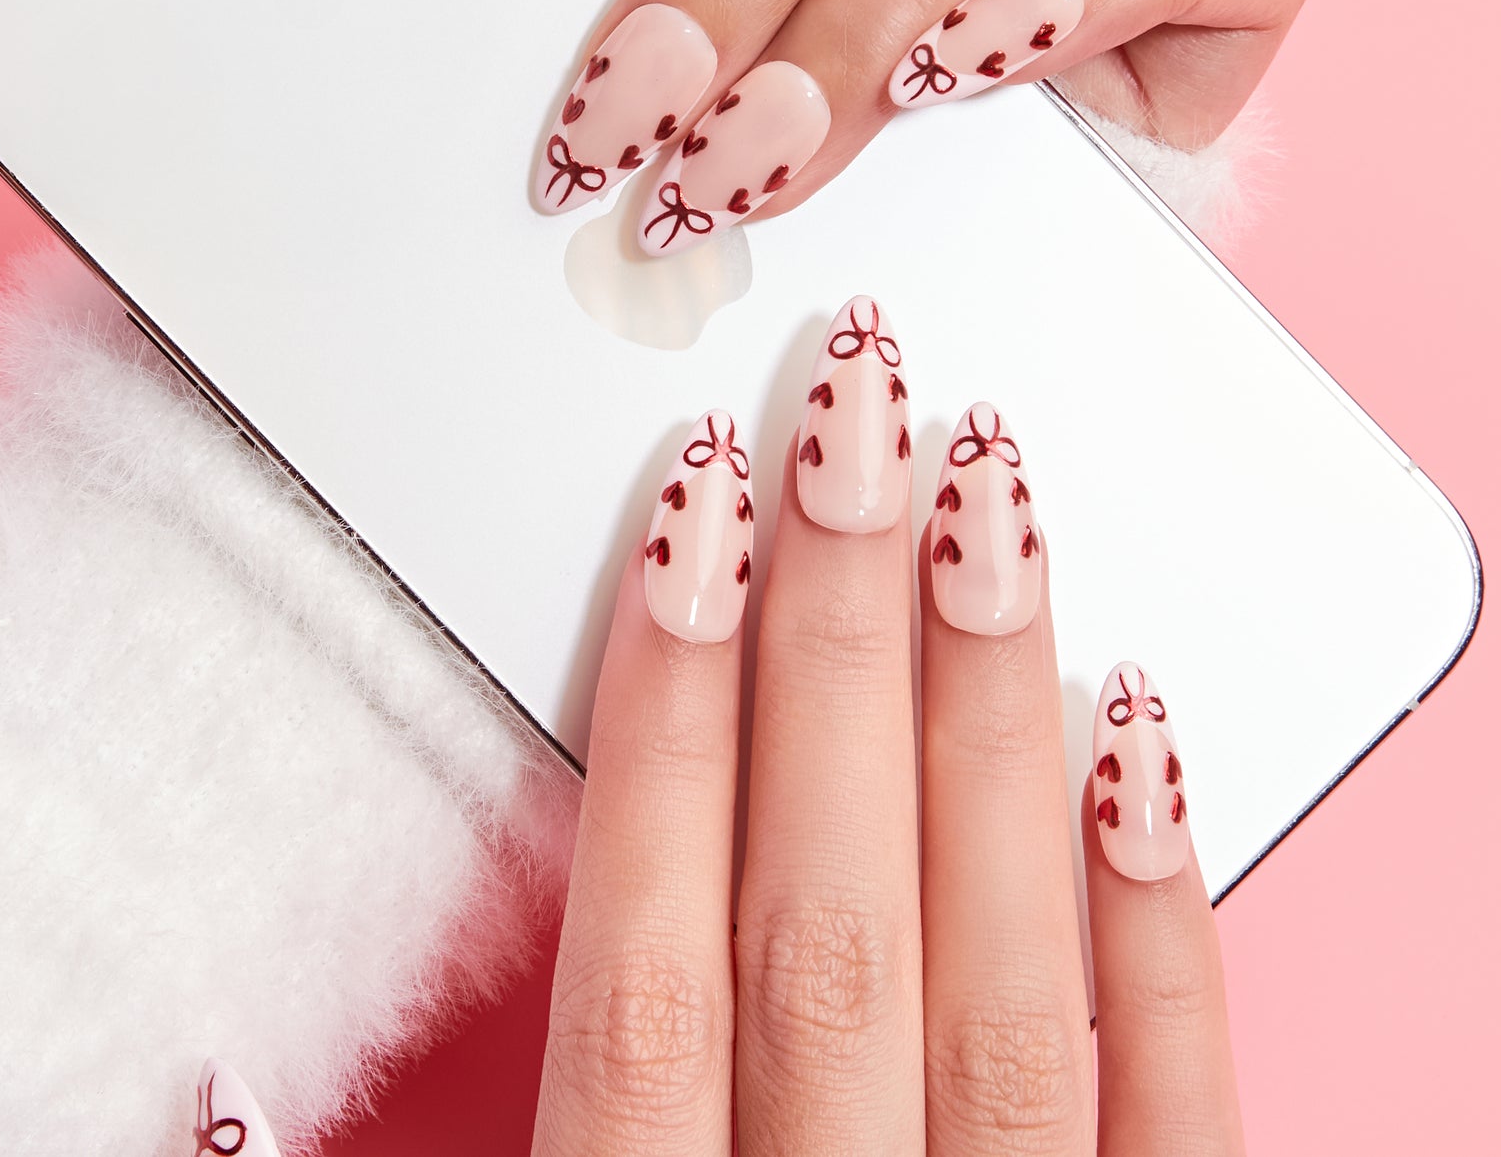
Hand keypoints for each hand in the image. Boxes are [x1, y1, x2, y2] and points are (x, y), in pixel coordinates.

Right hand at [532, 298, 1245, 1153]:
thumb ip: (503, 1109)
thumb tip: (326, 1004)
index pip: (641, 968)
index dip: (661, 722)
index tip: (686, 513)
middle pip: (822, 919)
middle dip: (832, 642)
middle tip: (849, 412)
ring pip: (1002, 972)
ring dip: (984, 712)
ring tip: (986, 491)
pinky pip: (1174, 1103)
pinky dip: (1161, 919)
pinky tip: (1143, 729)